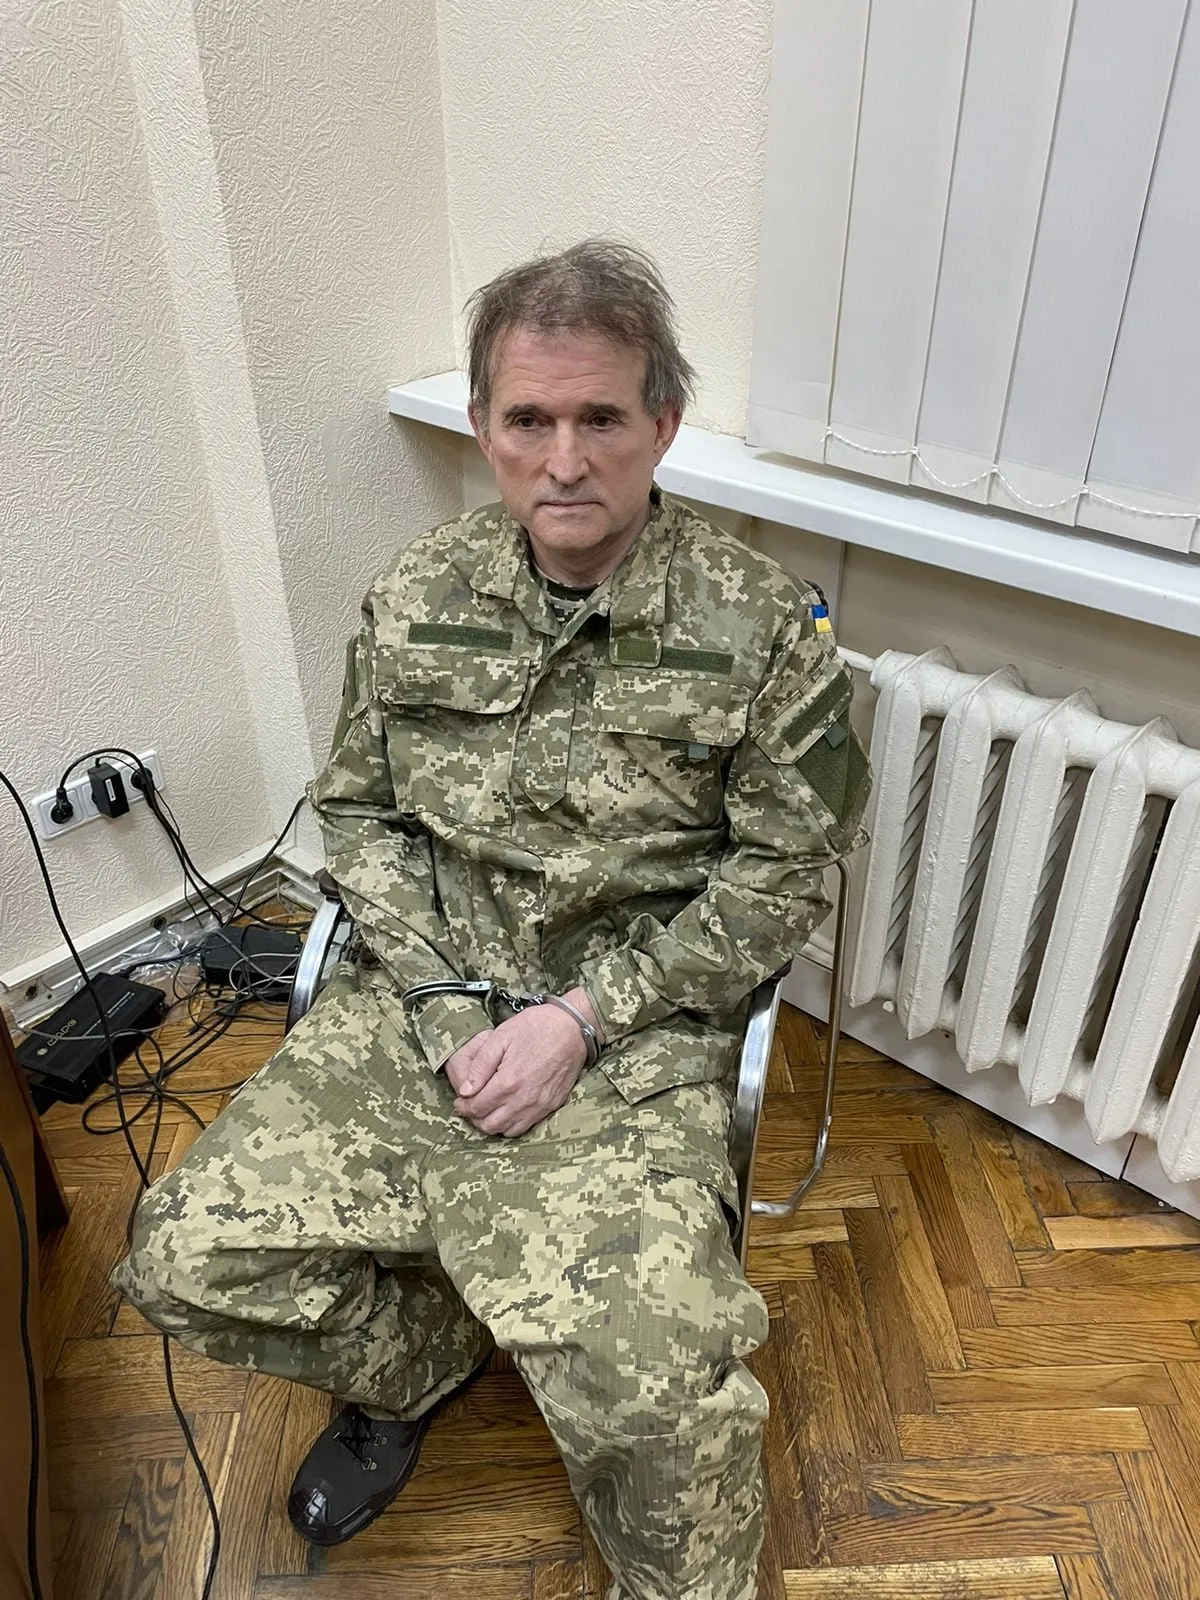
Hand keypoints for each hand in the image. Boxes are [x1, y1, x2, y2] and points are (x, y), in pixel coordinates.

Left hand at [452, 989, 600, 1137]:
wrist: (572, 1027)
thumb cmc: (536, 1026)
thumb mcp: (501, 1037)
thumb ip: (480, 1066)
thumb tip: (465, 1090)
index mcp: (509, 1081)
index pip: (477, 1108)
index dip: (463, 1107)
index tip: (460, 1101)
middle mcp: (524, 1099)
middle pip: (490, 1125)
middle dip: (475, 1117)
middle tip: (471, 1105)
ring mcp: (540, 1105)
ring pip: (507, 1130)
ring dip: (493, 1123)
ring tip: (488, 1109)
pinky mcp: (551, 1106)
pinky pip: (526, 1127)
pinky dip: (511, 1124)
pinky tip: (507, 1110)